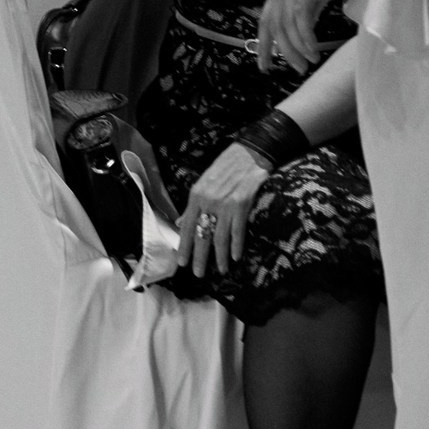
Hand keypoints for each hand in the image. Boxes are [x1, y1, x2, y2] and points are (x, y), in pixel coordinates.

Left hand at [176, 141, 272, 278]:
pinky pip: (237, 231)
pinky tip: (235, 258)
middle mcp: (207, 201)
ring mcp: (224, 204)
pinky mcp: (241, 205)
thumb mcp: (203, 184)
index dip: (184, 245)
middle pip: (201, 234)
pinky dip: (236, 246)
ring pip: (220, 237)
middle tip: (197, 274)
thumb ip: (193, 206)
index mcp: (195, 196)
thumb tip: (180, 222)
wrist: (248, 154)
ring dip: (219, 257)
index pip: (186, 226)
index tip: (181, 262)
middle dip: (199, 256)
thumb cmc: (224, 168)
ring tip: (219, 271)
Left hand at [259, 0, 347, 73]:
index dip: (263, 46)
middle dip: (284, 52)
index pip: (265, 22)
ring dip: (297, 48)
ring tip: (309, 62)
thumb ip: (305, 12)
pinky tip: (313, 49)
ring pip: (287, 24)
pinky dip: (306, 36)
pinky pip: (302, 15)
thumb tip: (303, 35)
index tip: (264, 67)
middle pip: (275, 27)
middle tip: (298, 69)